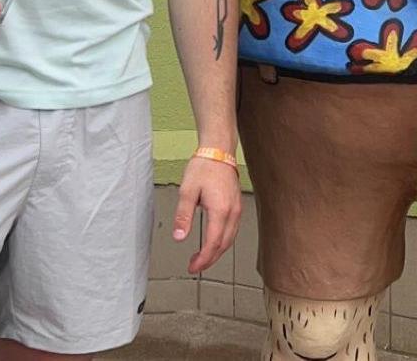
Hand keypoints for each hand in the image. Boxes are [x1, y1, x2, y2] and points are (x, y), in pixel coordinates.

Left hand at [173, 154, 241, 274]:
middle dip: (210, 259)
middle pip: (224, 245)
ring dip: (217, 251)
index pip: (213, 243)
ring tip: (202, 257)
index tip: (192, 267)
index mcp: (221, 210)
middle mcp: (232, 211)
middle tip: (195, 266)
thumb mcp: (187, 191)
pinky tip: (214, 241)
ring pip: (230, 238)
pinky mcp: (237, 204)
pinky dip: (223, 240)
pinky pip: (233, 229)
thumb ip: (183, 216)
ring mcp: (237, 208)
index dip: (203, 259)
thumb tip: (179, 237)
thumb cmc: (204, 167)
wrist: (218, 150)